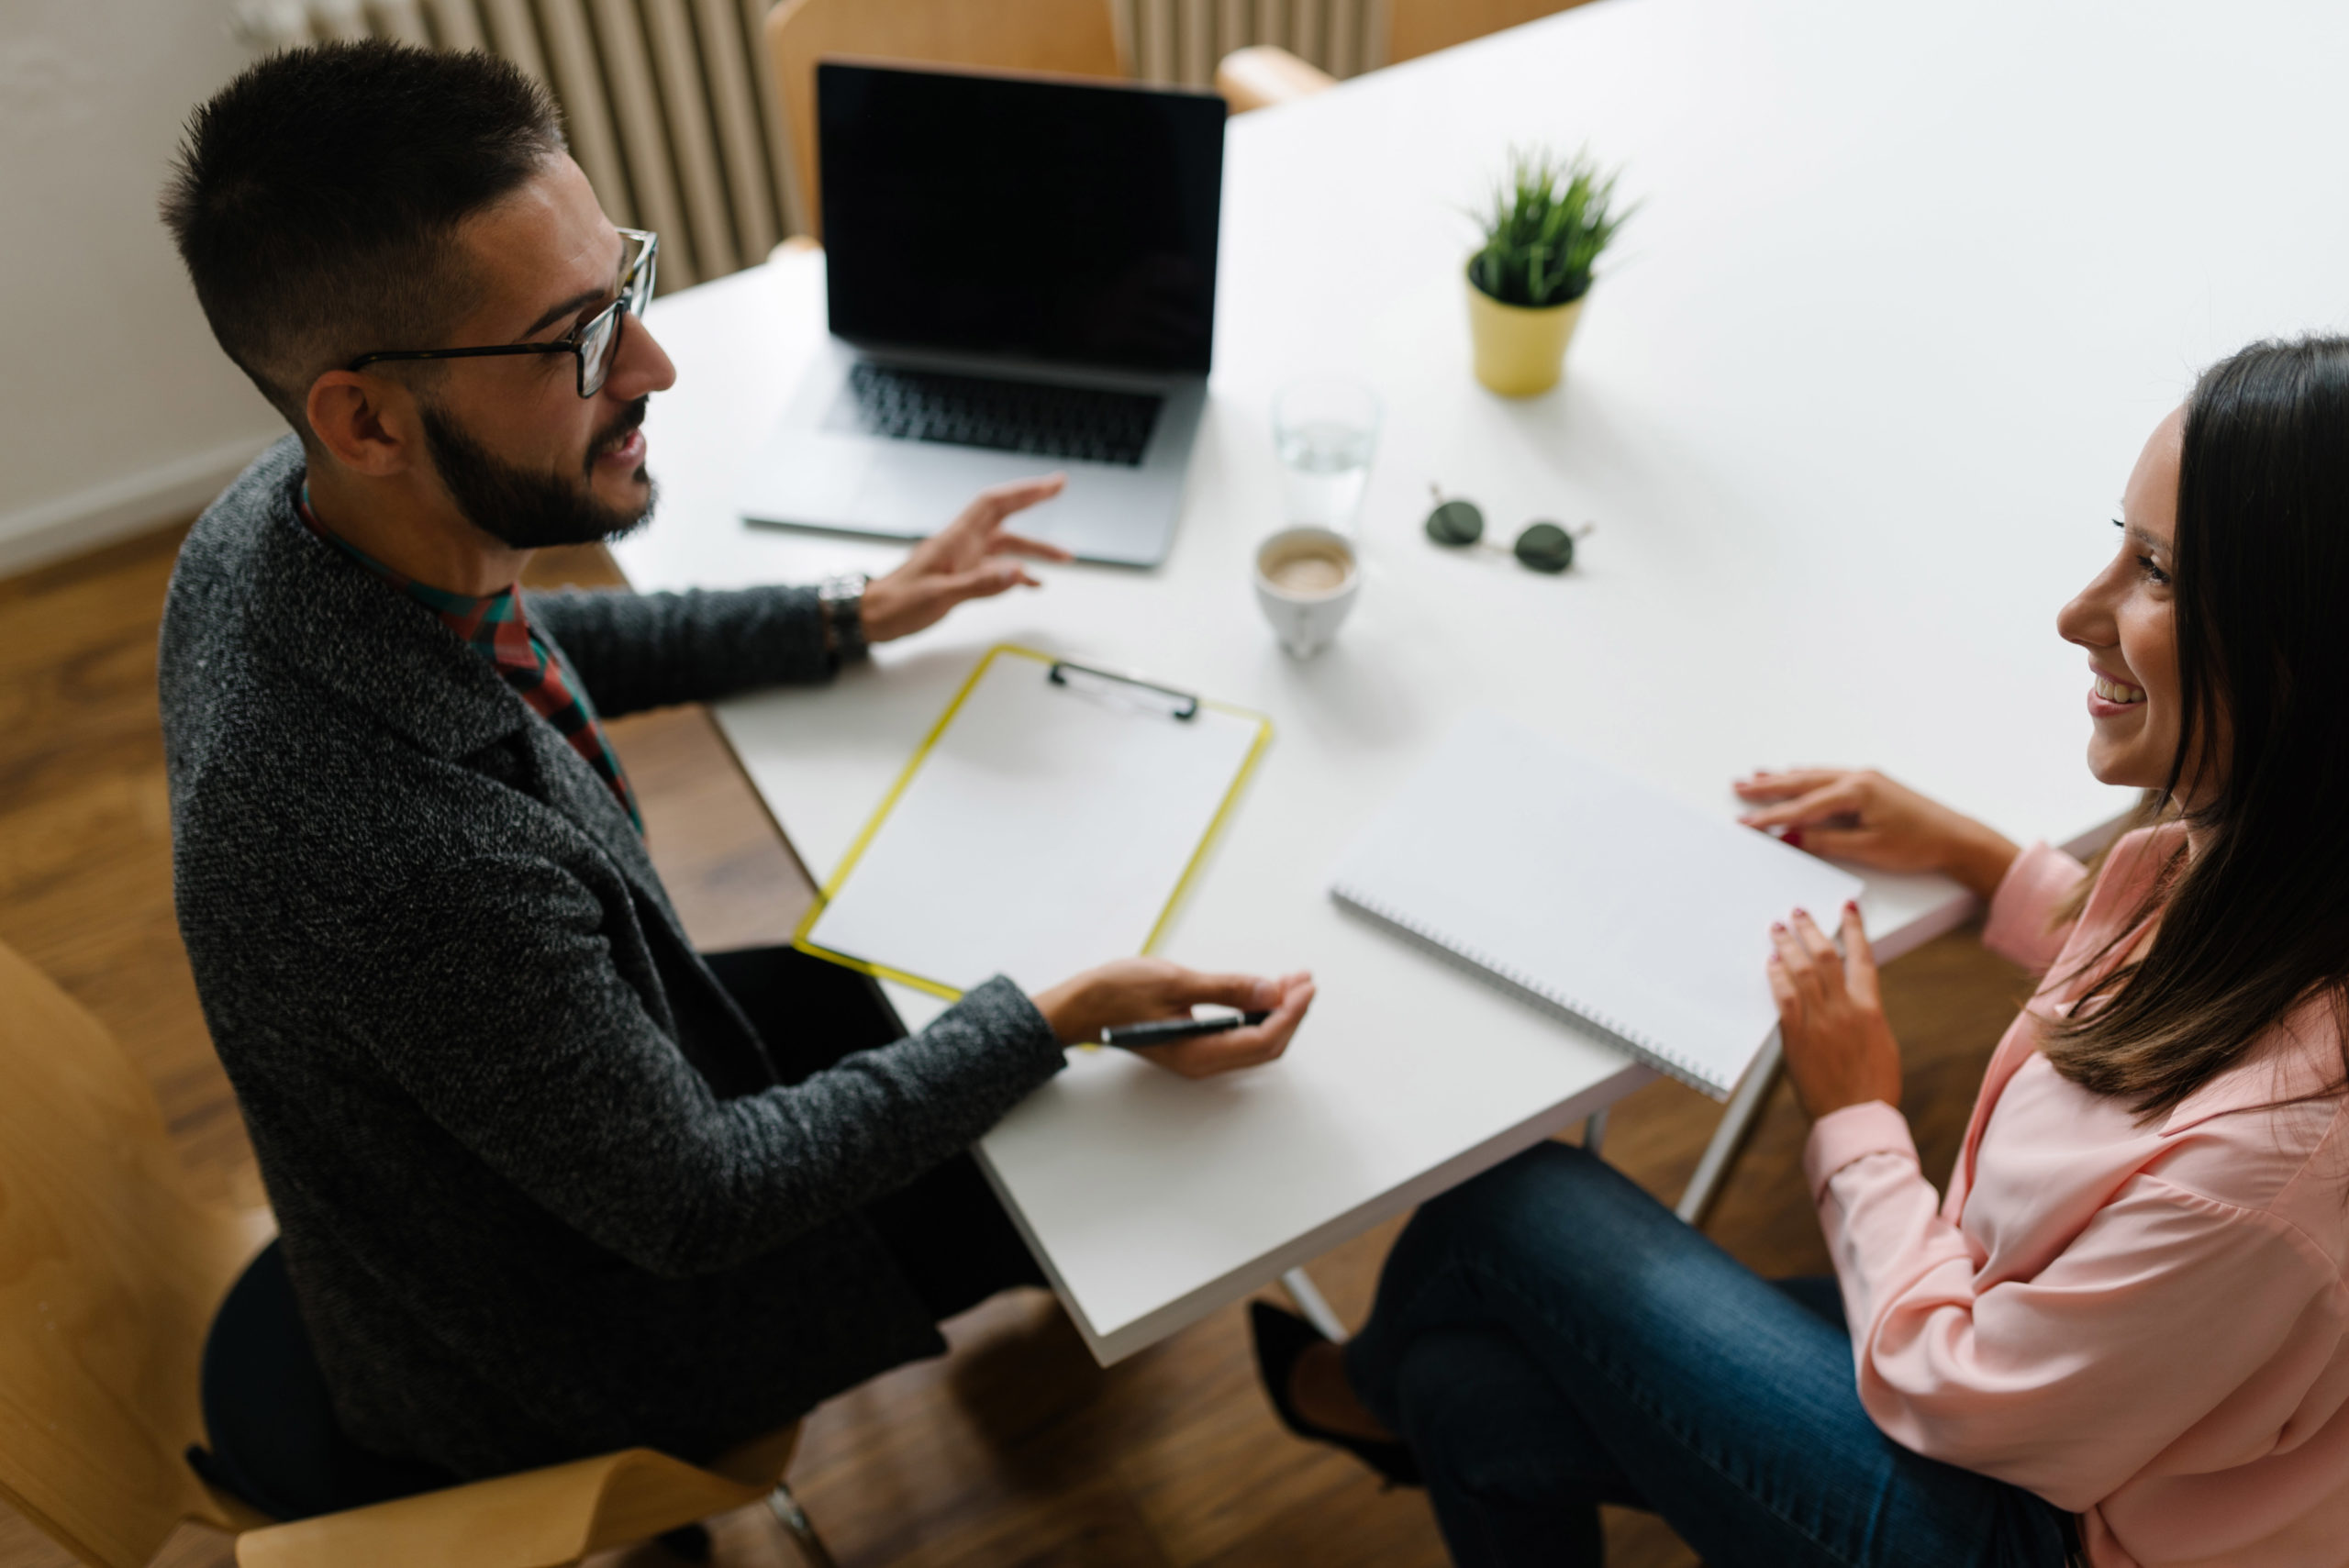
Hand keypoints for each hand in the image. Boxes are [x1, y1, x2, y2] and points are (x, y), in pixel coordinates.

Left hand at [859, 475, 1075, 642]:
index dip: (1025, 491)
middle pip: (1004, 514)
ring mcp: (963, 559)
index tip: (1052, 484)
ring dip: (1035, 548)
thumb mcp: (940, 596)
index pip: (995, 504)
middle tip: (1059, 488)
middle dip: (1033, 499)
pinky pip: (996, 567)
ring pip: (1006, 544)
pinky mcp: (961, 575)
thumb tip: (1018, 571)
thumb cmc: (898, 604)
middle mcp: (962, 543)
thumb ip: (980, 584)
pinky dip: (1016, 572)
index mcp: (956, 539)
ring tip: (1065, 557)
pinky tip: (1032, 583)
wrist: (873, 616)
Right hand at [1030, 958, 1315, 1078]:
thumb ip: (1226, 988)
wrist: (1080, 1006)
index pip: (1263, 1039)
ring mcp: (1199, 1055)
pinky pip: (1238, 1035)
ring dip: (1276, 1012)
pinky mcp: (1195, 1043)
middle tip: (1304, 980)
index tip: (1304, 985)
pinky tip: (1263, 992)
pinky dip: (1257, 1014)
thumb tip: (1271, 990)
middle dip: (1290, 1013)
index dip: (1290, 1012)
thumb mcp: (1176, 982)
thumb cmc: (1117, 994)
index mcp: (1199, 1053)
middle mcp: (1203, 1062)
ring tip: (1291, 981)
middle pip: (1266, 1045)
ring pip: (1254, 1040)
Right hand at [1733, 767, 2019, 900]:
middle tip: (1738, 786)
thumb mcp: (1867, 849)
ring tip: (1757, 776)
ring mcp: (1866, 778)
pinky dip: (1808, 778)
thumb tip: (1791, 837)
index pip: (1802, 806)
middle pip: (1803, 782)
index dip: (1771, 816)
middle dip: (1769, 786)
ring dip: (1785, 778)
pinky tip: (1799, 775)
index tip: (1745, 822)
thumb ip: (1824, 841)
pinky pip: (1830, 777)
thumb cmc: (1918, 844)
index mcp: (1855, 791)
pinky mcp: (1873, 784)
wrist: (1957, 838)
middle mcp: (1858, 778)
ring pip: (1815, 776)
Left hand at [1767, 903, 1901, 1119]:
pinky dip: (1777, 978)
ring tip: (1777, 929)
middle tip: (1797, 913)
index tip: (1847, 909)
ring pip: (1802, 972)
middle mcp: (1846, 1009)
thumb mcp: (1880, 1044)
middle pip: (1825, 956)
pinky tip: (1770, 964)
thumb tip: (1851, 999)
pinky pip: (1784, 999)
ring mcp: (1821, 1022)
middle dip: (1810, 930)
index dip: (1855, 929)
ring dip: (1787, 946)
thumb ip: (1864, 1016)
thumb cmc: (1873, 1086)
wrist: (1858, 1118)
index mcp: (1870, 1009)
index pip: (1863, 957)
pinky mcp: (1797, 1038)